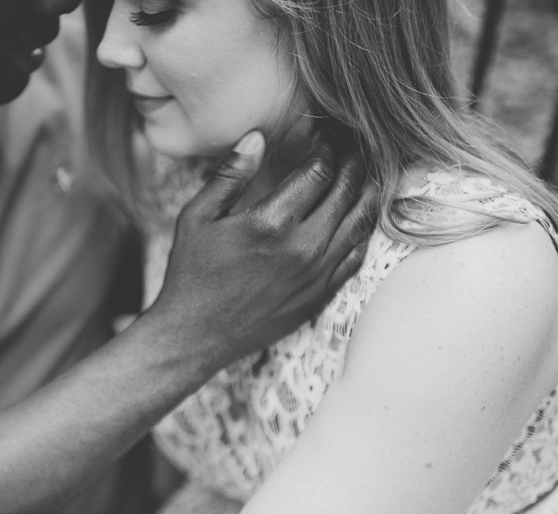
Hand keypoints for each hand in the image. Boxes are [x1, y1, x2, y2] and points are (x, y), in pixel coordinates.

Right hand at [146, 128, 375, 368]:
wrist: (194, 336)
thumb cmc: (191, 274)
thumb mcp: (197, 217)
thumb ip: (230, 175)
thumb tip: (257, 136)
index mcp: (270, 223)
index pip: (319, 170)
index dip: (328, 146)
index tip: (325, 134)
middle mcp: (302, 248)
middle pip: (347, 191)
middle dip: (353, 161)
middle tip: (351, 145)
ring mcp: (316, 275)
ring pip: (360, 222)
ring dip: (367, 190)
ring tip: (363, 170)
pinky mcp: (320, 296)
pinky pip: (356, 255)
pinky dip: (362, 228)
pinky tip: (357, 213)